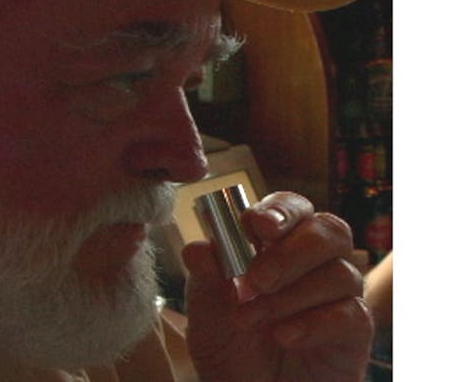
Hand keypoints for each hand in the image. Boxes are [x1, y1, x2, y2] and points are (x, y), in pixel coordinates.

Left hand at [182, 192, 373, 381]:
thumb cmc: (229, 344)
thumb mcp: (206, 309)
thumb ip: (205, 276)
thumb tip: (197, 249)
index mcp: (279, 244)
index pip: (293, 209)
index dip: (280, 210)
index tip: (257, 224)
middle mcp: (315, 263)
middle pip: (329, 230)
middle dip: (290, 253)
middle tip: (255, 280)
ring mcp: (338, 296)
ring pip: (340, 273)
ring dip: (290, 296)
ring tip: (249, 319)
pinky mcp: (354, 332)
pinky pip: (352, 314)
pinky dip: (315, 323)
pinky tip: (284, 337)